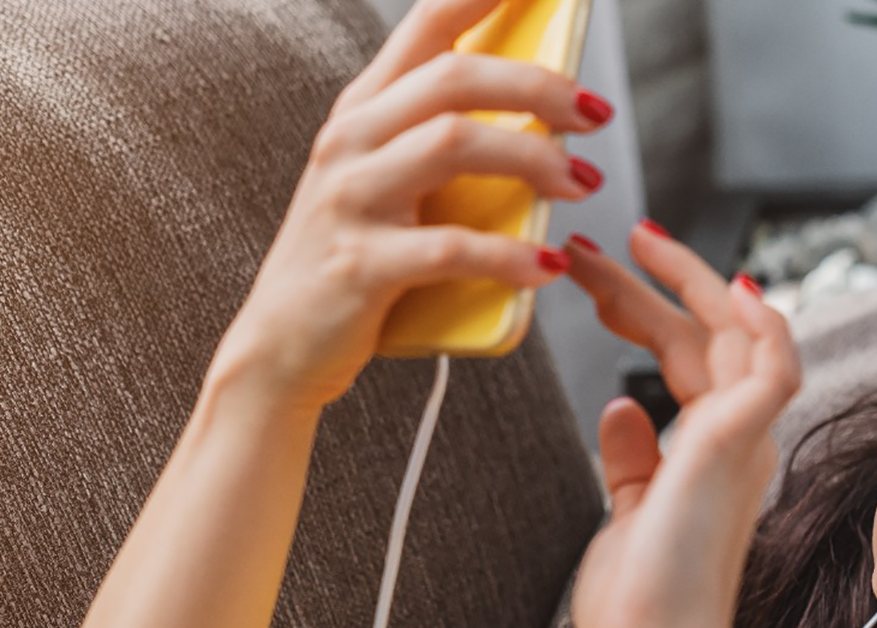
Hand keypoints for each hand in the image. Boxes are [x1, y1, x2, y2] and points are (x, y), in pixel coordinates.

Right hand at [212, 0, 611, 414]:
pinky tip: (547, 266)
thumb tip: (545, 118)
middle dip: (538, 86)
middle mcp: (352, 140)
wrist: (282, 347)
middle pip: (455, 79)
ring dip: (533, 159)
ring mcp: (351, 199)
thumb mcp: (388, 185)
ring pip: (453, 144)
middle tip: (595, 113)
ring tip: (583, 183)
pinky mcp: (360, 266)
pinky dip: (509, 256)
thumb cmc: (356, 261)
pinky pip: (449, 249)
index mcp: (364, 110)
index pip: (426, 24)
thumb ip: (443, 142)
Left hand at [563, 224, 802, 627]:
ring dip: (690, 282)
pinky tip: (731, 286)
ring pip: (740, 335)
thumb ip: (630, 460)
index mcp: (710, 454)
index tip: (597, 273)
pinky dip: (763, 324)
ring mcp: (745, 443)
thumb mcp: (627, 512)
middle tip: (589, 246)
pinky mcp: (740, 445)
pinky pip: (775, 368)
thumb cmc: (643, 605)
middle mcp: (737, 442)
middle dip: (648, 284)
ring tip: (633, 241)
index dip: (644, 306)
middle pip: (704, 335)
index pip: (684, 357)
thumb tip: (619, 408)